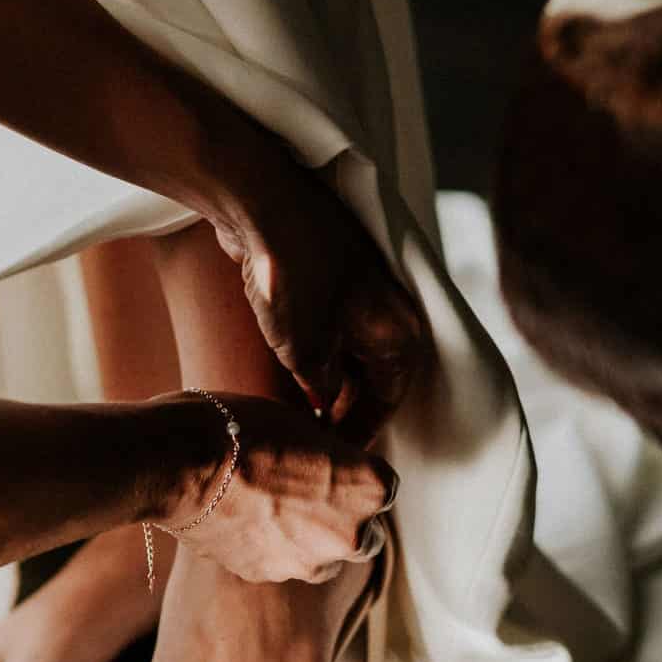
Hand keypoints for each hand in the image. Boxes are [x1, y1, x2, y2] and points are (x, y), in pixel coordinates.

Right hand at [155, 393, 396, 584]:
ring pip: (322, 556)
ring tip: (270, 506)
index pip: (384, 488)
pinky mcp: (267, 576)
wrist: (180, 464)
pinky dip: (270, 547)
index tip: (334, 465)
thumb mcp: (302, 423)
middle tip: (305, 490)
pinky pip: (280, 563)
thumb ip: (329, 454)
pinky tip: (244, 519)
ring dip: (308, 539)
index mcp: (371, 489)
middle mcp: (350, 535)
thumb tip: (328, 462)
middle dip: (342, 517)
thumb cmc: (243, 428)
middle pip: (362, 533)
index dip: (358, 475)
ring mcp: (309, 563)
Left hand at [211, 166, 428, 444]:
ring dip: (325, 379)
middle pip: (371, 376)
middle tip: (308, 441)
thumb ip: (322, 390)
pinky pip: (330, 325)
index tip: (327, 460)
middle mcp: (391, 311)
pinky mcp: (331, 272)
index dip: (354, 434)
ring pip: (349, 349)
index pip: (386, 402)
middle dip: (340, 407)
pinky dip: (314, 349)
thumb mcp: (305, 355)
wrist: (261, 201)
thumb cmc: (291, 279)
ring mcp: (361, 288)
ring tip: (294, 409)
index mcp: (401, 335)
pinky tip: (285, 366)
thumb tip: (323, 407)